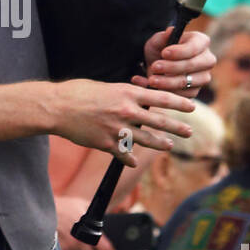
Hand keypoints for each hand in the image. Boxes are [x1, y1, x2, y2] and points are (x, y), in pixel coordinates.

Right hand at [53, 78, 194, 162]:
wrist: (58, 108)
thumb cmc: (78, 92)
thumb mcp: (105, 86)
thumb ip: (123, 94)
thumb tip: (135, 97)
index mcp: (127, 94)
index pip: (161, 98)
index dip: (179, 103)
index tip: (191, 107)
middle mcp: (127, 111)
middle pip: (159, 121)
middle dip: (177, 127)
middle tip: (189, 131)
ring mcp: (118, 129)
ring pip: (146, 139)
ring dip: (160, 143)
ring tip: (169, 145)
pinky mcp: (107, 144)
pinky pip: (124, 154)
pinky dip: (129, 159)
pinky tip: (133, 162)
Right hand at [55, 195, 116, 249]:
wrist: (44, 208)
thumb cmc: (66, 206)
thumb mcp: (84, 205)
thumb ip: (97, 216)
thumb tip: (109, 222)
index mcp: (90, 231)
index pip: (105, 249)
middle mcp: (80, 242)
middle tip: (90, 249)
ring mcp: (67, 248)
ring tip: (72, 239)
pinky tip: (64, 240)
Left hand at [139, 26, 215, 96]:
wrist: (157, 68)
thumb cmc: (160, 50)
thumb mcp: (157, 41)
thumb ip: (162, 37)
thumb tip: (169, 31)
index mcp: (201, 42)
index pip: (194, 47)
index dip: (179, 51)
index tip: (164, 53)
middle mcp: (207, 60)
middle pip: (192, 65)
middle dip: (171, 67)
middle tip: (154, 67)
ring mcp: (203, 77)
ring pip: (187, 82)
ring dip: (167, 82)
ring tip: (151, 79)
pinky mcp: (195, 92)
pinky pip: (183, 95)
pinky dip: (167, 93)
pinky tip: (152, 87)